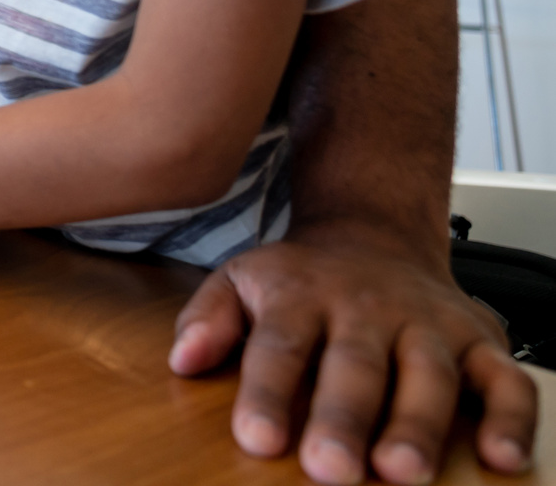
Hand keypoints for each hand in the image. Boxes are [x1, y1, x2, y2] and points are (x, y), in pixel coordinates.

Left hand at [169, 221, 537, 482]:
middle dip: (344, 418)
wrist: (373, 234)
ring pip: (429, 373)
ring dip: (418, 424)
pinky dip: (512, 419)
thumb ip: (209, 318)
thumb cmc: (301, 278)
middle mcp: (366, 308)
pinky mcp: (480, 340)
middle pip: (355, 365)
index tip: (257, 439)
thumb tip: (183, 360)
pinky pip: (506, 380)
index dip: (266, 394)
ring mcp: (427, 324)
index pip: (279, 347)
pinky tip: (502, 459)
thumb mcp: (240, 279)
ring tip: (402, 472)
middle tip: (332, 470)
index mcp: (301, 295)